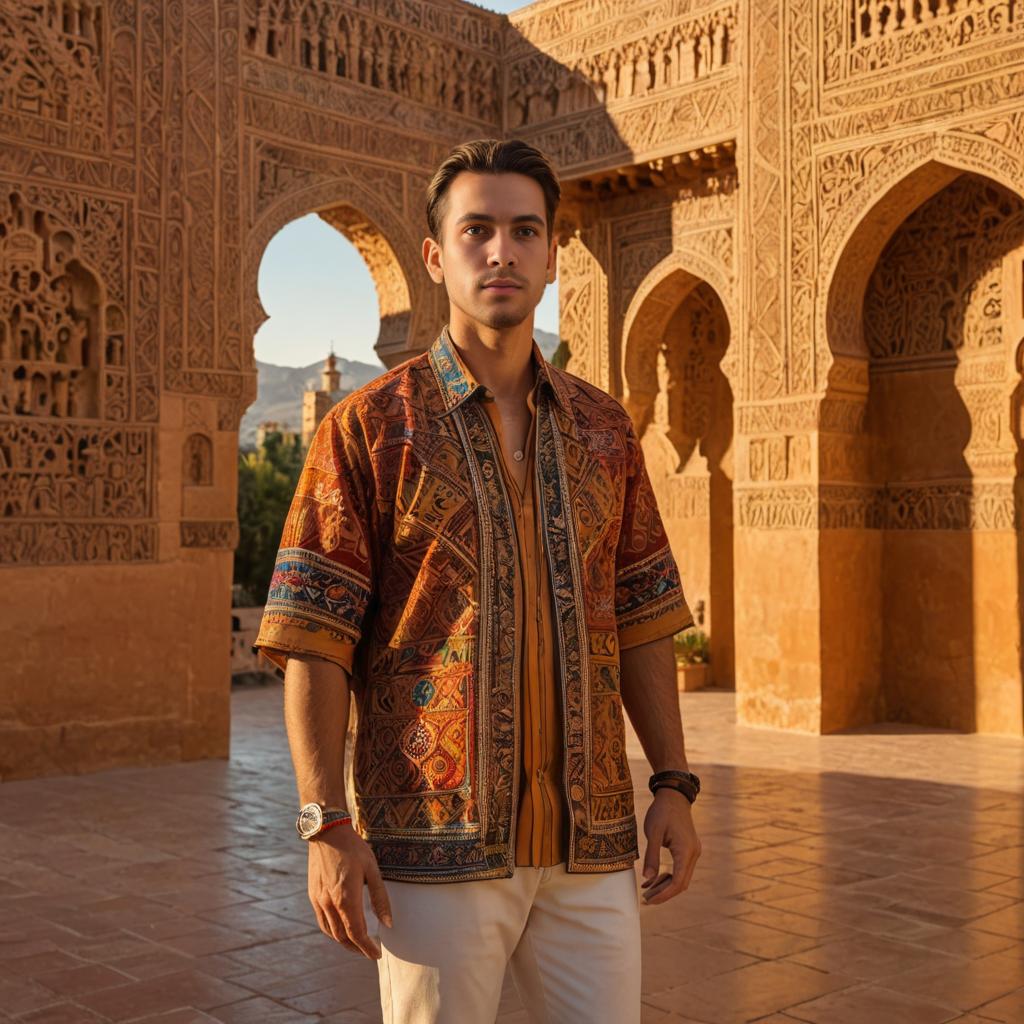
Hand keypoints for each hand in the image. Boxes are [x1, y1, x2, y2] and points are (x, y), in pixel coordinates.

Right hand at [307, 825, 392, 957]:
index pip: (357, 934)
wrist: (327, 832)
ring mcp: (318, 900)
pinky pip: (322, 921)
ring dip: (344, 942)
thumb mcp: (372, 869)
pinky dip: (332, 931)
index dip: (367, 948)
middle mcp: (329, 903)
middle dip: (357, 948)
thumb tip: (388, 923)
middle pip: (343, 937)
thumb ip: (380, 898)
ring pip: (330, 932)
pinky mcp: (313, 895)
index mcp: (346, 898)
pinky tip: (341, 929)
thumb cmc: (353, 847)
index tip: (377, 954)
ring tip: (357, 944)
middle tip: (370, 951)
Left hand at [640, 787, 700, 904]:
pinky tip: (653, 878)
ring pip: (681, 877)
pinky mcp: (688, 849)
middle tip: (646, 899)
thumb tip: (647, 878)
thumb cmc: (662, 811)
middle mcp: (693, 853)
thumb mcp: (653, 833)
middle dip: (664, 893)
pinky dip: (668, 875)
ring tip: (646, 889)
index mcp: (686, 851)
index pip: (677, 882)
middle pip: (681, 883)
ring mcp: (692, 851)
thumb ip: (651, 857)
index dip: (663, 894)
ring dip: (665, 885)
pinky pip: (680, 868)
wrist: (674, 795)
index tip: (649, 900)